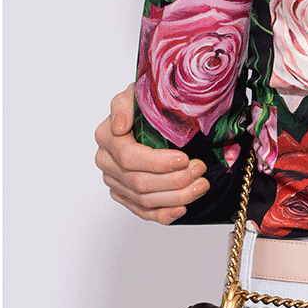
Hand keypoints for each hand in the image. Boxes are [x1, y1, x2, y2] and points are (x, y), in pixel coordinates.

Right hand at [94, 83, 209, 223]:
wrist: (148, 115)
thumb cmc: (144, 104)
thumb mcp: (135, 93)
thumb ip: (123, 105)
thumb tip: (119, 127)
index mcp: (106, 136)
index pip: (129, 157)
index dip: (157, 162)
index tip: (184, 159)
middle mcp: (107, 161)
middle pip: (139, 181)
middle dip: (174, 180)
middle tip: (200, 170)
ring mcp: (115, 181)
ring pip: (144, 199)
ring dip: (176, 196)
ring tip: (200, 185)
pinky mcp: (125, 195)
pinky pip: (142, 211)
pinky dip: (163, 214)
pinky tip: (181, 208)